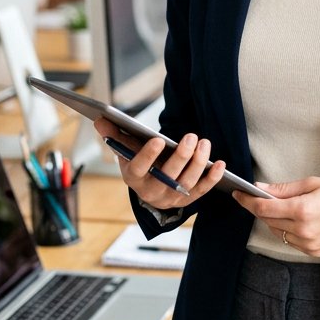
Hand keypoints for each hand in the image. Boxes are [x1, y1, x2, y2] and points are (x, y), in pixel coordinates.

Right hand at [93, 117, 225, 210]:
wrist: (149, 187)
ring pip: (186, 183)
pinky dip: (211, 178)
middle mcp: (151, 192)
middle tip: (191, 137)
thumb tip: (100, 119)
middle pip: (167, 176)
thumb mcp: (125, 150)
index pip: (139, 168)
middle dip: (181, 157)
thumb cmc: (138, 163)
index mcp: (133, 178)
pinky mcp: (187, 200)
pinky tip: (220, 164)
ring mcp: (170, 198)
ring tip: (204, 143)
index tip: (157, 139)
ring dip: (198, 164)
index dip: (148, 155)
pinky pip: (201, 191)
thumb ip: (114, 135)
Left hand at [232, 176, 319, 256]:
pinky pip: (290, 241)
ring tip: (277, 207)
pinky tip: (293, 219)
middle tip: (257, 197)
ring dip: (273, 220)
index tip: (238, 194)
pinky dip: (287, 230)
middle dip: (260, 208)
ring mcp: (308, 244)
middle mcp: (304, 230)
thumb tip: (260, 188)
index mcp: (303, 210)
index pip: (264, 208)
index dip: (247, 201)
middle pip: (268, 220)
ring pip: (278, 232)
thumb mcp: (314, 183)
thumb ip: (285, 189)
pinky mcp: (314, 252)